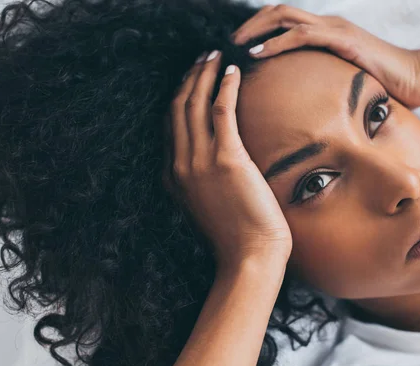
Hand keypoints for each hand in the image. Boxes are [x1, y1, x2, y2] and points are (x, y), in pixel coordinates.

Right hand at [163, 52, 291, 277]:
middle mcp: (181, 165)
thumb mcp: (207, 206)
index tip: (191, 78)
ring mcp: (200, 162)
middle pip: (179, 108)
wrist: (249, 258)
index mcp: (173, 176)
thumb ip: (201, 181)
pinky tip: (231, 72)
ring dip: (204, 74)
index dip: (179, 96)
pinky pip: (221, 111)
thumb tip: (214, 161)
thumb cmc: (236, 236)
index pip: (170, 125)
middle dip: (189, 77)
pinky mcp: (227, 159)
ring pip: (196, 104)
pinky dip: (224, 87)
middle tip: (202, 57)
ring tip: (215, 55)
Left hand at [232, 5, 419, 108]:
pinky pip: (301, 35)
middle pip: (277, 13)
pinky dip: (276, 43)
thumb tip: (301, 99)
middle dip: (249, 25)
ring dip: (255, 30)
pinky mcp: (342, 39)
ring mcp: (334, 29)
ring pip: (284, 17)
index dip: (258, 29)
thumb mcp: (345, 80)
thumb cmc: (385, 84)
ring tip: (235, 45)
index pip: (283, 22)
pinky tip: (258, 53)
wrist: (419, 78)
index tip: (236, 47)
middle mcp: (326, 25)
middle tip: (227, 43)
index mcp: (325, 33)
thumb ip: (323, 80)